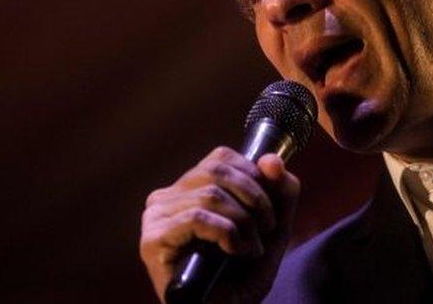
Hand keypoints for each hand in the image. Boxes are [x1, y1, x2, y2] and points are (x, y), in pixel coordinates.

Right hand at [139, 147, 299, 302]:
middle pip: (216, 171)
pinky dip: (227, 233)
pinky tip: (235, 252)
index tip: (269, 210)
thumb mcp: (274, 226)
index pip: (221, 158)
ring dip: (244, 222)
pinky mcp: (153, 240)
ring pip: (210, 194)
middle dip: (254, 199)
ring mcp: (155, 218)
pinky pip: (197, 217)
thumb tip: (272, 160)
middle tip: (266, 229)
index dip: (254, 177)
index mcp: (188, 188)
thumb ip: (280, 190)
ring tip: (251, 248)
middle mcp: (165, 198)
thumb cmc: (243, 274)